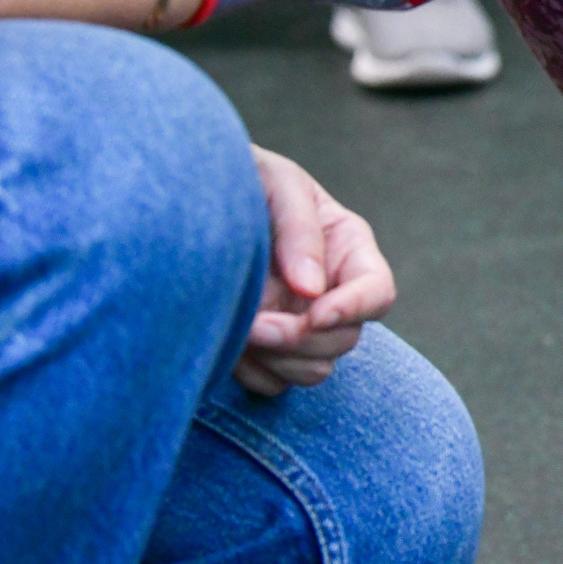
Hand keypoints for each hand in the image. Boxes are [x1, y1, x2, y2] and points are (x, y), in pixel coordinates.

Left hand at [236, 146, 397, 396]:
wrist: (185, 198)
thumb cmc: (242, 177)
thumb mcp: (276, 182)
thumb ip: (299, 230)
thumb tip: (311, 289)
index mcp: (347, 249)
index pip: (377, 293)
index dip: (354, 310)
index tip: (314, 315)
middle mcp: (331, 292)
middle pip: (345, 340)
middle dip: (302, 340)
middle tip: (256, 326)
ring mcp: (299, 324)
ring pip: (315, 370)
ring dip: (278, 361)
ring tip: (238, 330)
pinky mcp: (267, 351)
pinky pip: (274, 385)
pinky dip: (253, 374)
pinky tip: (228, 343)